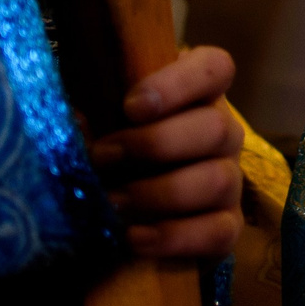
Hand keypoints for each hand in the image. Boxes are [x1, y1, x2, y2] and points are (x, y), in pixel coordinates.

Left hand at [90, 44, 245, 258]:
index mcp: (197, 95)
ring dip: (158, 192)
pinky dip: (173, 235)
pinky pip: (217, 232)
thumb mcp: (101, 126)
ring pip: (217, 180)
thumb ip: (91, 117)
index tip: (131, 106)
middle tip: (103, 157)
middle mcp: (223, 133)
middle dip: (155, 144)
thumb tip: (74, 122)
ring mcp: (230, 181)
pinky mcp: (226, 227)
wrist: (125, 215)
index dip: (179, 83)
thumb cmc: (114, 152)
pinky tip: (134, 237)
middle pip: (216, 127)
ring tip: (113, 202)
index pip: (215, 68)